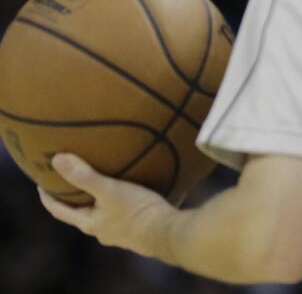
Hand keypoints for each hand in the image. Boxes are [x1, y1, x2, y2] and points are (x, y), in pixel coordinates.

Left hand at [38, 153, 177, 260]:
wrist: (167, 232)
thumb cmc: (137, 211)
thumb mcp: (109, 189)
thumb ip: (84, 175)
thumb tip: (56, 159)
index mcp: (89, 223)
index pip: (58, 210)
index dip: (47, 196)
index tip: (41, 183)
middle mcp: (101, 231)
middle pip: (80, 213)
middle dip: (74, 198)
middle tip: (71, 179)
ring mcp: (119, 234)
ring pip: (102, 215)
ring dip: (98, 202)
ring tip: (103, 184)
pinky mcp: (138, 231)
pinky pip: (122, 216)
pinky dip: (119, 205)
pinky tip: (131, 195)